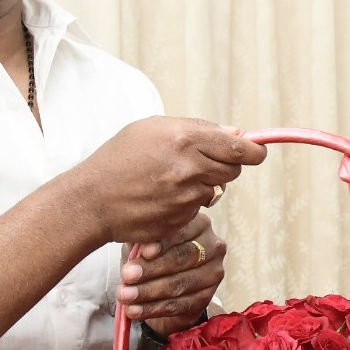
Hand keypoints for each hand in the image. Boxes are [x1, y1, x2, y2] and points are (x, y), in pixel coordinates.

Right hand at [74, 116, 265, 243]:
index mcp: (184, 139)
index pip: (239, 148)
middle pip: (233, 170)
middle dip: (226, 165)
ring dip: (202, 185)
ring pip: (215, 191)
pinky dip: (186, 204)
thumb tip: (236, 133)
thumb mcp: (152, 129)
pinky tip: (162, 197)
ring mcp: (185, 198)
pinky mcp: (180, 220)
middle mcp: (188, 169)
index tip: (257, 152)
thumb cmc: (120, 158)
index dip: (254, 151)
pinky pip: (197, 210)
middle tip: (203, 162)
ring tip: (171, 179)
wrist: (91, 200)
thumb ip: (197, 128)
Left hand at [118, 213, 223, 330]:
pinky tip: (135, 310)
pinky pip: (179, 304)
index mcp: (199, 223)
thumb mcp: (144, 242)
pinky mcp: (207, 297)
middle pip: (183, 257)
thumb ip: (143, 240)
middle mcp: (213, 246)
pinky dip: (154, 308)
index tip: (143, 252)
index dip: (163, 242)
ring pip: (180, 283)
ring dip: (149, 291)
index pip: (182, 231)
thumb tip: (143, 248)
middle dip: (152, 268)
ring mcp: (213, 273)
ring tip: (125, 295)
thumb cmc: (152, 256)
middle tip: (127, 276)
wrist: (164, 287)